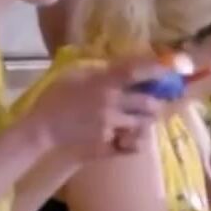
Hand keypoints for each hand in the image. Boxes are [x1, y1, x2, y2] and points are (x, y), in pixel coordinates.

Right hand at [24, 57, 170, 159]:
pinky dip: (135, 141)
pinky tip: (129, 137)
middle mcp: (112, 104)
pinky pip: (133, 144)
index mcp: (103, 83)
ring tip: (141, 118)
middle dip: (156, 103)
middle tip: (155, 101)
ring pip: (143, 124)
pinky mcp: (107, 144)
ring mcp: (111, 126)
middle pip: (149, 103)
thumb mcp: (74, 74)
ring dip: (145, 121)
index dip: (156, 70)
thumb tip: (123, 65)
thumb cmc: (55, 98)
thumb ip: (99, 69)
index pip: (136, 73)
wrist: (42, 129)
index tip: (168, 71)